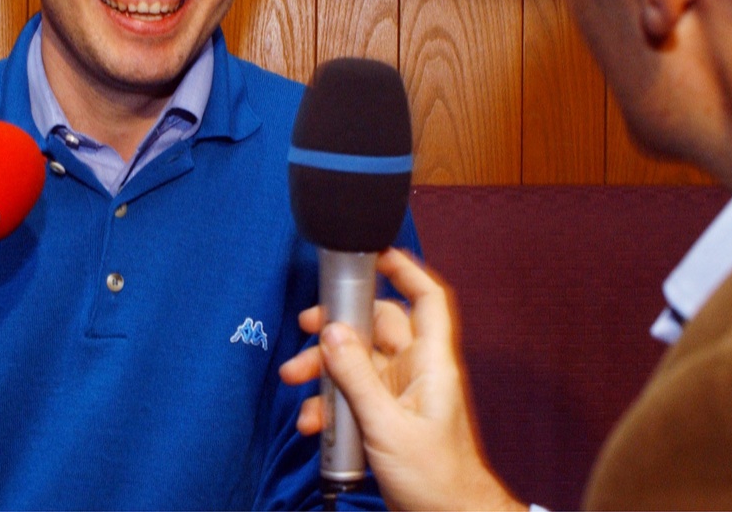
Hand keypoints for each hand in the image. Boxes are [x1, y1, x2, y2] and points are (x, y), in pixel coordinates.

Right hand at [280, 249, 522, 511]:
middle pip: (378, 326)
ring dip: (326, 367)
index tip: (374, 252)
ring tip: (296, 379)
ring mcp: (401, 392)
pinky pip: (353, 393)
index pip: (427, 298)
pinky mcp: (386, 415)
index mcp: (431, 362)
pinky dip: (330, 401)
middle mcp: (417, 370)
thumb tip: (333, 332)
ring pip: (359, 360)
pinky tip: (312, 420)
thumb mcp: (387, 425)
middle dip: (340, 327)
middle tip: (307, 328)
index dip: (406, 269)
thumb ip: (357, 377)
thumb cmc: (436, 478)